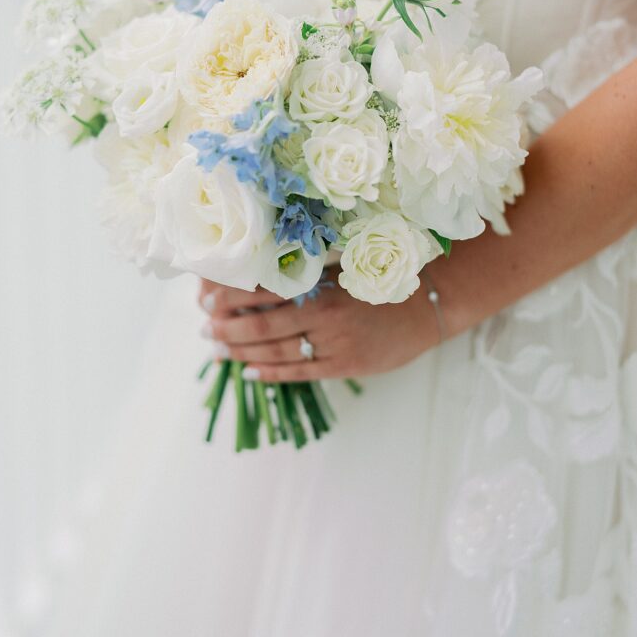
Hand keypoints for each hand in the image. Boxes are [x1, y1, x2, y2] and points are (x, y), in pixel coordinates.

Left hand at [197, 270, 441, 381]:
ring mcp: (335, 345)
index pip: (264, 293)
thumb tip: (265, 268)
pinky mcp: (345, 366)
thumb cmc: (386, 276)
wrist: (432, 302)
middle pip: (263, 327)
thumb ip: (310, 271)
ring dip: (242, 352)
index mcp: (323, 285)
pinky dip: (271, 372)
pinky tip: (249, 371)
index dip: (232, 298)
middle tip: (204, 327)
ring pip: (277, 353)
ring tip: (217, 349)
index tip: (207, 298)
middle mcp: (325, 316)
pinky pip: (300, 372)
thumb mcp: (347, 264)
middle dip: (228, 328)